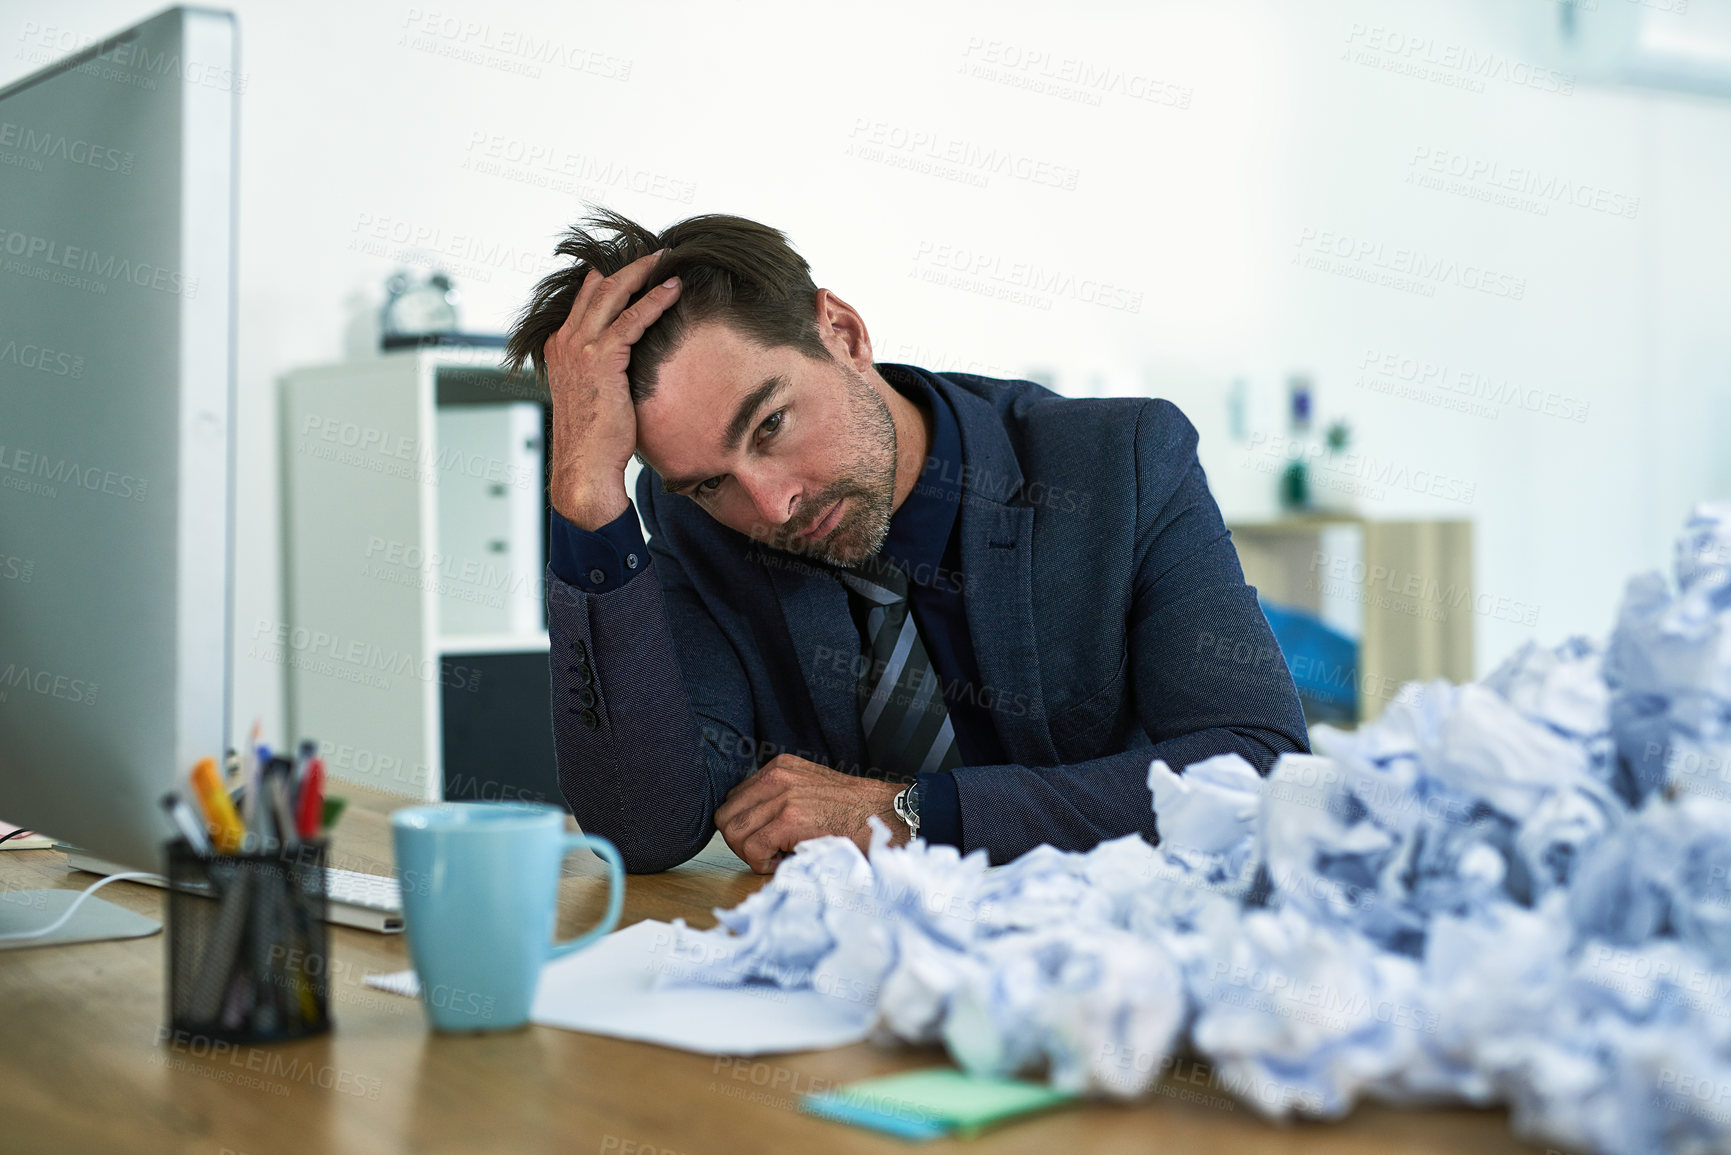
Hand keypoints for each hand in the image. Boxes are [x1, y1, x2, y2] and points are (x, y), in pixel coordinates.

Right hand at [542, 250, 681, 528]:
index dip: (610, 280)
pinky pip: (632, 319)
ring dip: (642, 274)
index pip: (585, 300)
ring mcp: (579, 348)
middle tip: (655, 255)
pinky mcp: (601, 359)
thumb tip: (630, 362)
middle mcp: (565, 341)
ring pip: (613, 295)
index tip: (636, 269)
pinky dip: (654, 300)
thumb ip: (605, 370)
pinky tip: (673, 289)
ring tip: (666, 260)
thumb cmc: (595, 439)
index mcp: (560, 348)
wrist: (584, 467)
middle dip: (628, 268)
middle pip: (597, 288)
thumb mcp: (595, 394)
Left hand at [714, 754, 908, 873]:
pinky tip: (785, 860)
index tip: (766, 840)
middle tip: (767, 852)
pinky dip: (762, 863)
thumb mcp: (810, 791)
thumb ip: (778, 798)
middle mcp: (776, 776)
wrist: (886, 816)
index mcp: (779, 768)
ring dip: (751, 853)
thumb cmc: (852, 812)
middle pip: (726, 816)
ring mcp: (782, 796)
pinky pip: (751, 848)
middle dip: (741, 842)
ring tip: (778, 855)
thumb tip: (749, 824)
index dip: (744, 827)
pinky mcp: (789, 819)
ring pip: (733, 833)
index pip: (733, 801)